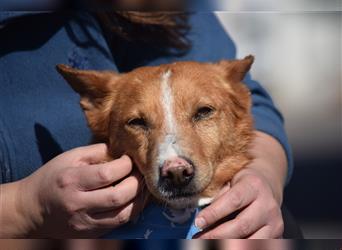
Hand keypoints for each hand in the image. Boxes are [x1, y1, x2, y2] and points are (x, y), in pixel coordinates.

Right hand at [2, 144, 146, 237]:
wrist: (32, 210)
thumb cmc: (52, 178)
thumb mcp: (69, 157)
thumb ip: (96, 151)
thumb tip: (122, 150)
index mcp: (71, 181)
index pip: (107, 174)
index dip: (125, 165)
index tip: (130, 159)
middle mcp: (77, 205)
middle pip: (118, 197)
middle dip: (137, 183)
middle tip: (142, 172)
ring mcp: (84, 223)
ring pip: (123, 215)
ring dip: (139, 199)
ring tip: (143, 186)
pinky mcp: (90, 234)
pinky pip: (118, 224)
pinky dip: (131, 210)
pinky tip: (134, 199)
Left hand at [194, 131, 286, 238]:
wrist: (268, 186)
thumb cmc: (241, 184)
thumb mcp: (230, 183)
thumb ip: (220, 199)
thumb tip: (202, 221)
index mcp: (254, 185)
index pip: (233, 201)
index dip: (214, 213)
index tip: (197, 222)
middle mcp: (268, 204)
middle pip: (242, 225)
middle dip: (217, 235)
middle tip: (198, 239)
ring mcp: (275, 222)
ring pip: (251, 241)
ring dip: (227, 244)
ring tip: (207, 244)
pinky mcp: (277, 235)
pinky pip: (258, 245)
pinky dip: (239, 246)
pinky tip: (224, 244)